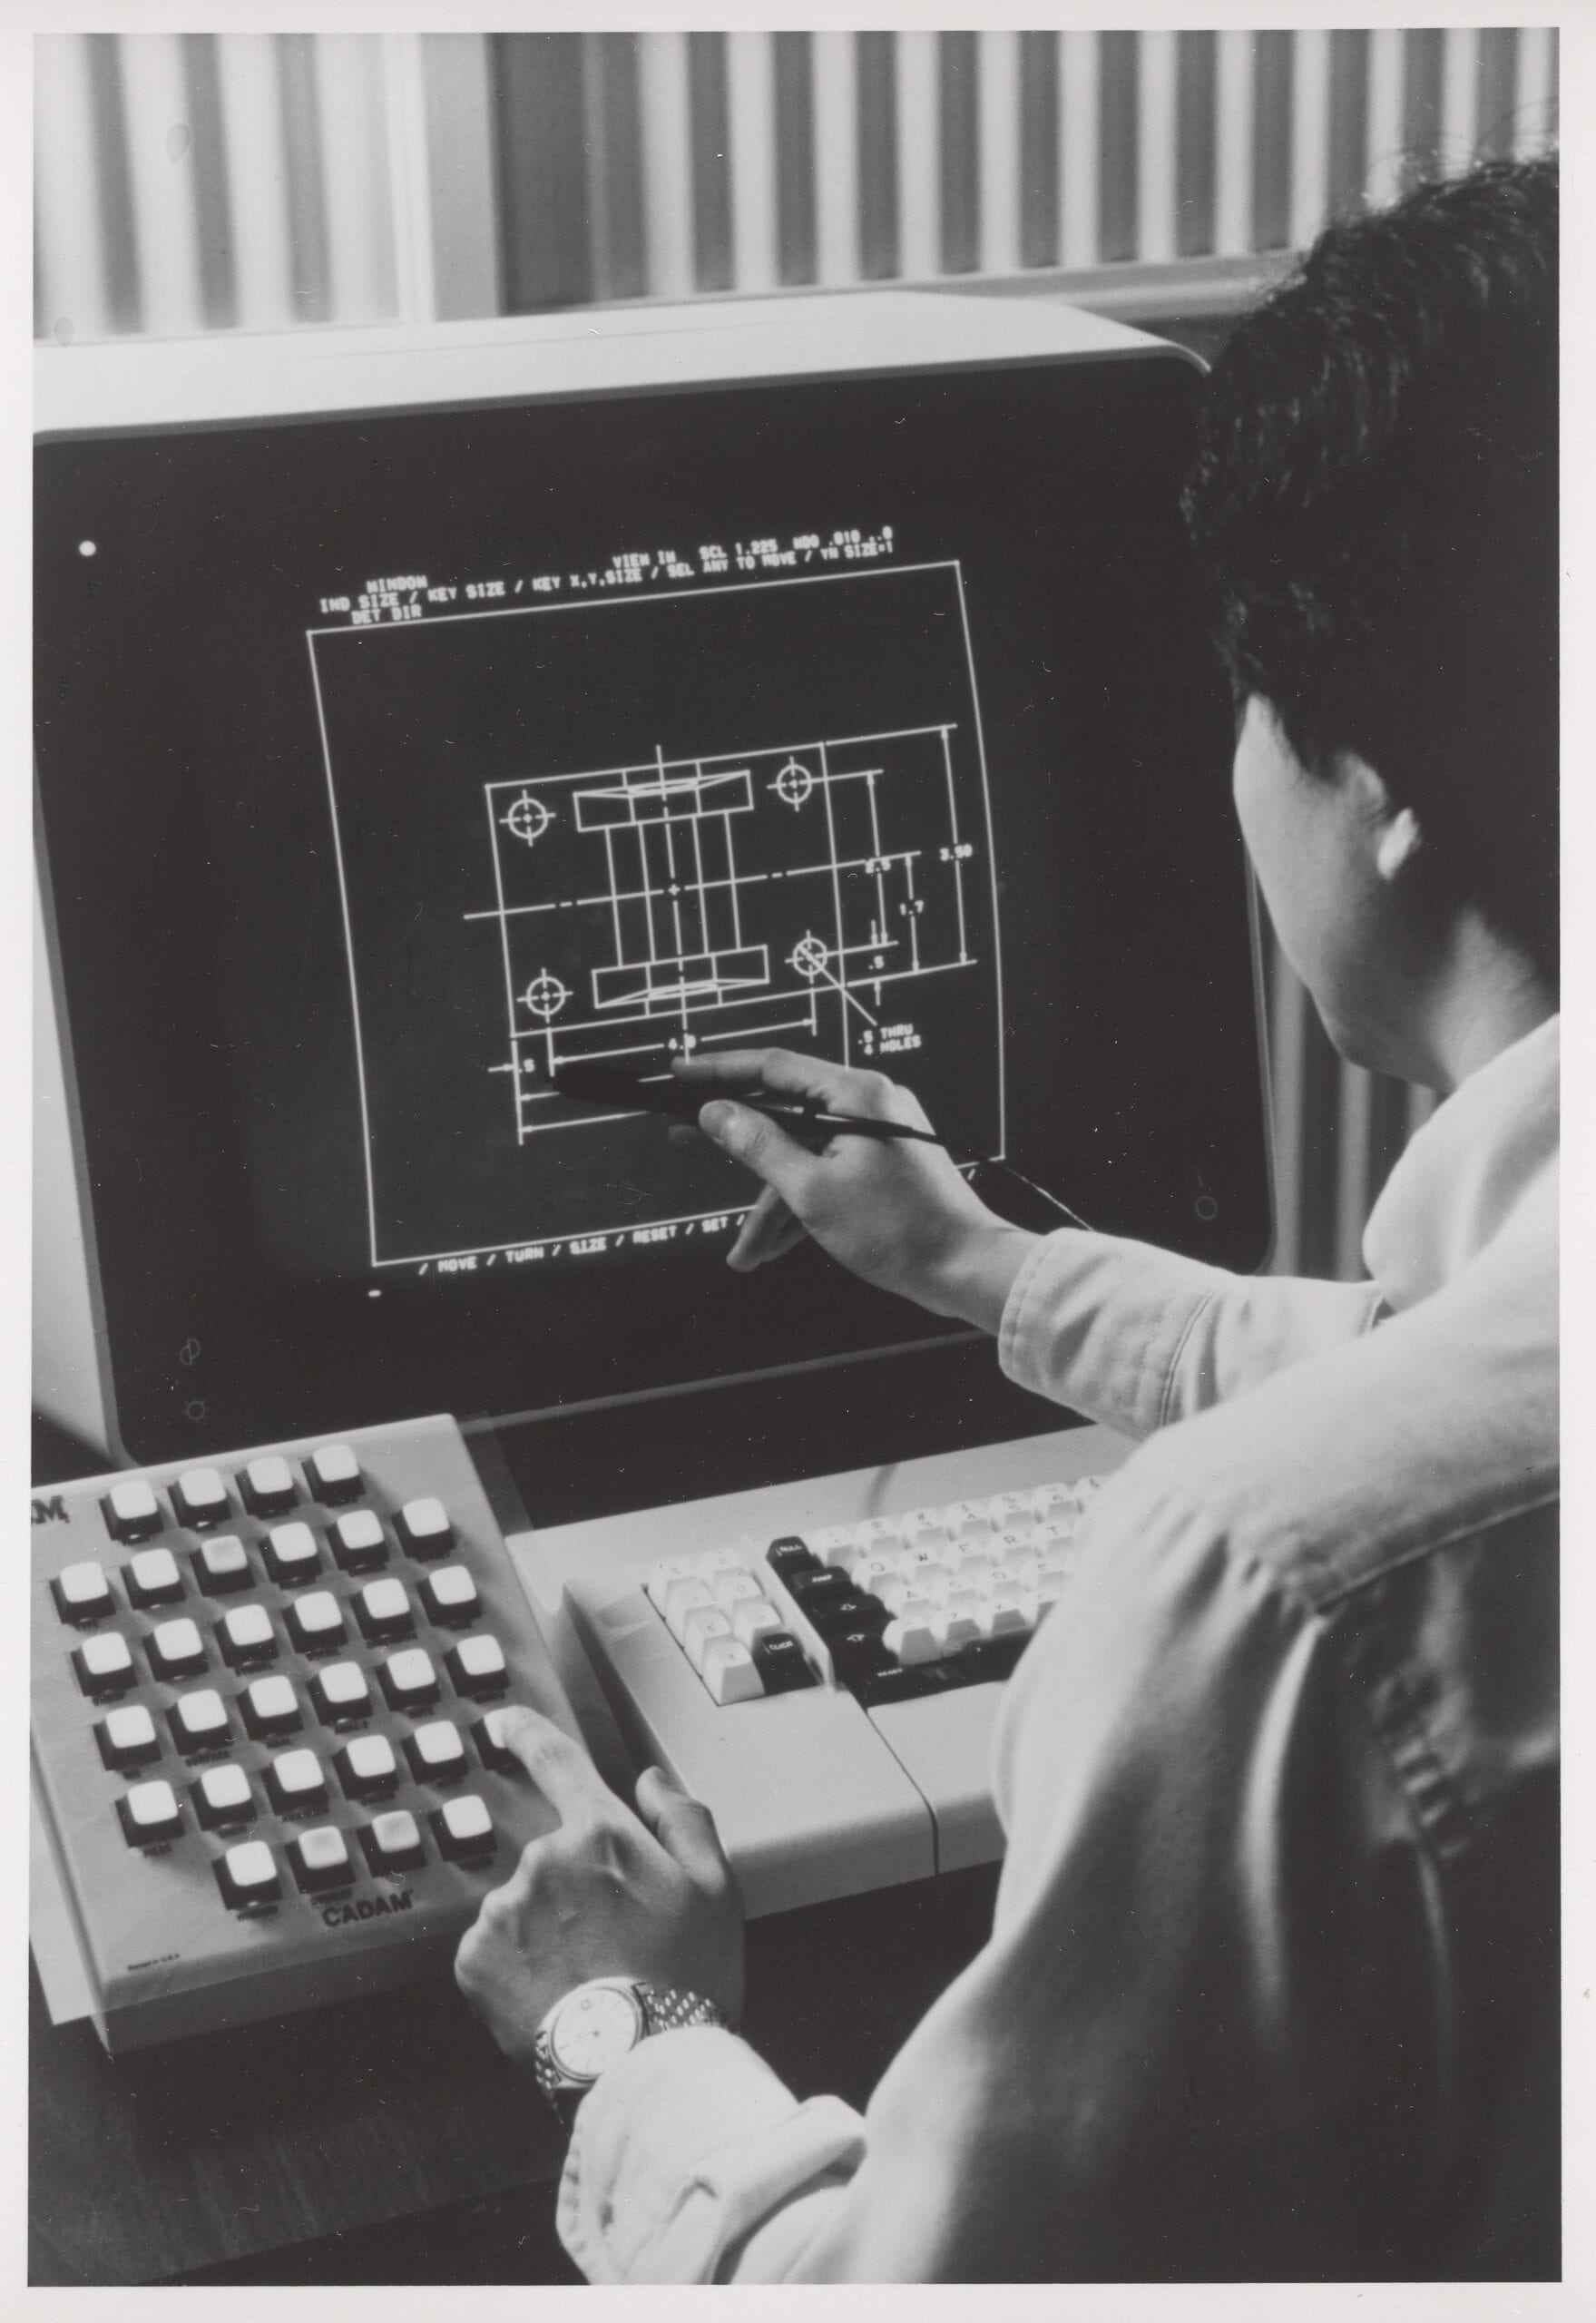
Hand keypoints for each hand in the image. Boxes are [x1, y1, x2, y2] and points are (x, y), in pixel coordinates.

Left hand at [454, 1706, 743, 2068]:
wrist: (641, 2067)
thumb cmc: (686, 1981)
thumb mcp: (716, 1889)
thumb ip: (683, 1819)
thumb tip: (649, 1782)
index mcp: (600, 1833)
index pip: (555, 1760)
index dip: (527, 1734)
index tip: (507, 1724)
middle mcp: (543, 1860)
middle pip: (552, 1857)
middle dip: (576, 1890)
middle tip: (614, 1944)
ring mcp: (504, 1910)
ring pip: (523, 1906)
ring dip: (547, 1931)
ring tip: (590, 1980)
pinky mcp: (475, 1960)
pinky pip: (494, 1951)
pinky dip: (519, 1968)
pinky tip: (556, 1995)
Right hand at [674, 1047, 1036, 1328]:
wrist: (965, 1269)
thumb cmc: (901, 1231)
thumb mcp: (812, 1191)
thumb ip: (759, 1146)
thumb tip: (718, 1114)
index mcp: (857, 1094)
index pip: (773, 1067)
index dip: (720, 1071)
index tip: (682, 1074)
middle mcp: (870, 1104)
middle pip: (785, 1114)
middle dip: (738, 1149)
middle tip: (683, 1142)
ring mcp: (878, 1135)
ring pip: (804, 1156)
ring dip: (772, 1204)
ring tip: (745, 1251)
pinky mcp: (883, 1164)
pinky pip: (827, 1173)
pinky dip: (801, 1207)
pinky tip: (774, 1248)